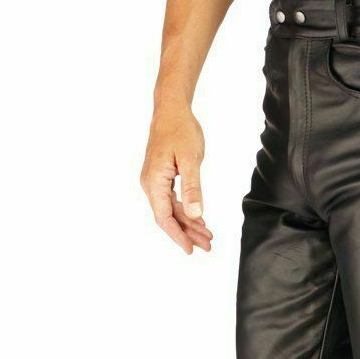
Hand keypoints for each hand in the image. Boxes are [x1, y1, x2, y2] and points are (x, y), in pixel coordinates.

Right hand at [140, 106, 212, 253]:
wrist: (171, 109)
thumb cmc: (181, 130)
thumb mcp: (190, 159)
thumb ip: (193, 187)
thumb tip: (195, 213)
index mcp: (154, 182)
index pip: (164, 217)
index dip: (178, 235)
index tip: (191, 249)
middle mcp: (151, 184)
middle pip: (168, 217)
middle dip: (187, 233)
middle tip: (208, 245)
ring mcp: (155, 181)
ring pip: (171, 210)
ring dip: (188, 224)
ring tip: (207, 236)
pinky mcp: (161, 177)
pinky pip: (172, 201)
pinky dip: (186, 211)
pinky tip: (199, 219)